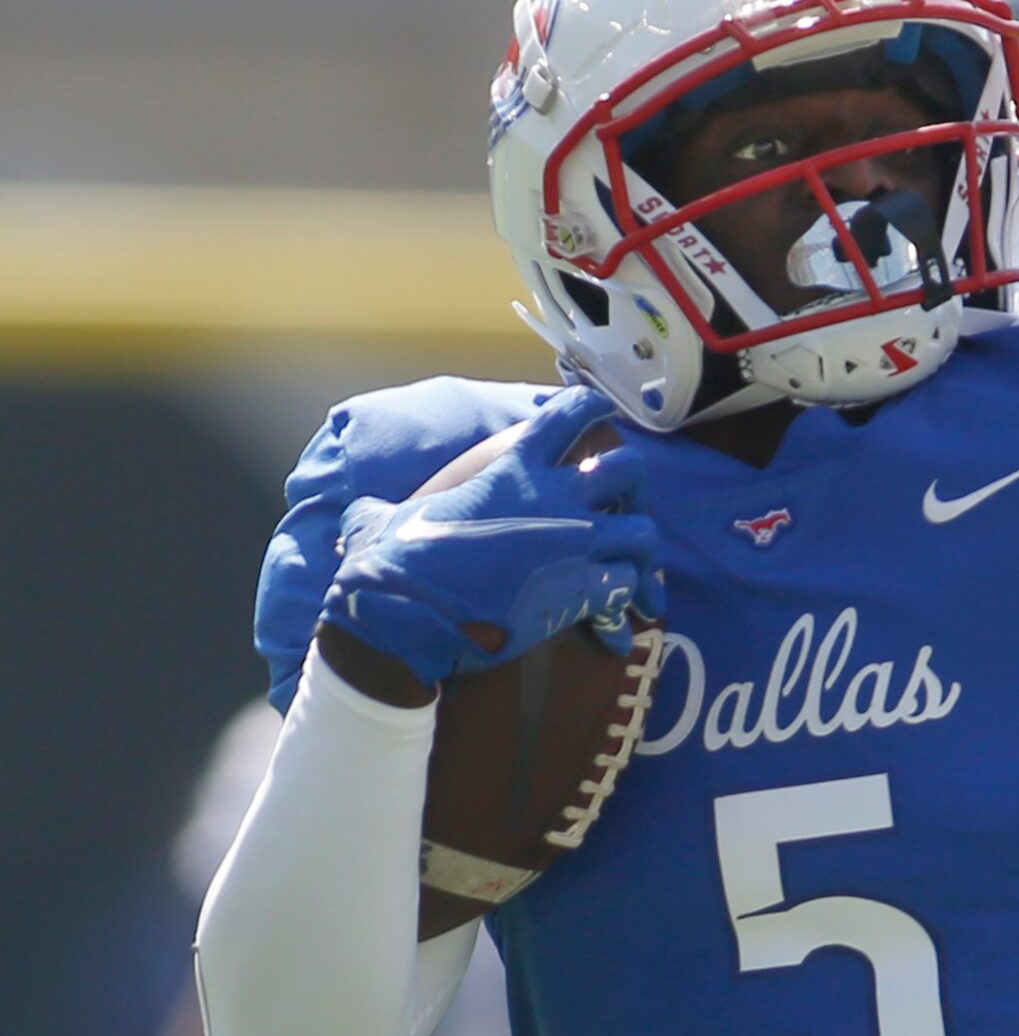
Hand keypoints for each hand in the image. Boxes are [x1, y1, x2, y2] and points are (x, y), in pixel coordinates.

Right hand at [321, 387, 664, 688]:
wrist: (403, 612)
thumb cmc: (389, 561)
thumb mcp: (384, 517)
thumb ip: (384, 508)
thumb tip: (355, 514)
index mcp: (511, 466)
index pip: (573, 413)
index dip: (595, 411)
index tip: (604, 419)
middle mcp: (553, 497)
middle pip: (630, 469)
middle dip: (635, 490)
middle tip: (623, 513)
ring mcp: (573, 543)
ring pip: (645, 534)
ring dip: (639, 555)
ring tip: (624, 575)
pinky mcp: (579, 591)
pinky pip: (627, 588)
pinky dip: (622, 603)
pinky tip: (607, 625)